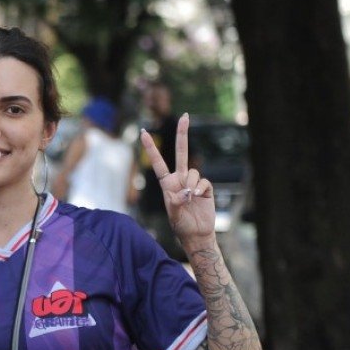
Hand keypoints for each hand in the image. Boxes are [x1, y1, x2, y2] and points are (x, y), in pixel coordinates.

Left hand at [140, 113, 215, 247]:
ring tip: (189, 199)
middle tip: (186, 116)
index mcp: (166, 183)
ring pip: (193, 171)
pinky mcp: (205, 187)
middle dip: (183, 134)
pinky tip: (199, 198)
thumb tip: (185, 192)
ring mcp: (192, 182)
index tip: (143, 133)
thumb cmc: (181, 224)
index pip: (158, 162)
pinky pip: (203, 181)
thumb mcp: (174, 214)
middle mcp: (179, 179)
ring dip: (191, 184)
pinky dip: (201, 189)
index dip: (150, 148)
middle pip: (181, 153)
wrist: (197, 233)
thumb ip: (176, 202)